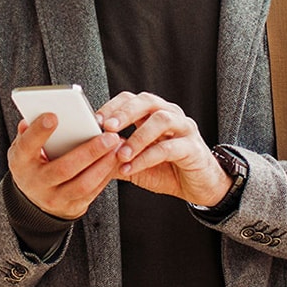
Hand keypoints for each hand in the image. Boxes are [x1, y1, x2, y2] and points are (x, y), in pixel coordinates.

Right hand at [7, 113, 121, 219]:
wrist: (35, 200)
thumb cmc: (34, 164)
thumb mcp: (25, 148)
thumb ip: (30, 132)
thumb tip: (31, 117)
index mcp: (21, 163)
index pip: (27, 146)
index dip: (39, 132)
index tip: (53, 116)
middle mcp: (36, 183)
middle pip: (64, 168)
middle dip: (90, 151)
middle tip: (109, 136)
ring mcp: (54, 198)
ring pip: (83, 184)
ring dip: (104, 165)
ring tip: (117, 147)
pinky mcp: (72, 207)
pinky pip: (93, 192)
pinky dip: (106, 175)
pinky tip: (116, 160)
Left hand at [96, 91, 231, 206]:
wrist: (199, 187)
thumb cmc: (167, 170)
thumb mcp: (134, 163)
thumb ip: (115, 156)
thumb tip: (87, 154)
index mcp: (154, 114)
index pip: (132, 99)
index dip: (113, 106)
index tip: (94, 121)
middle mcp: (171, 115)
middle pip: (148, 101)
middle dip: (125, 112)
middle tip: (107, 127)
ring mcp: (185, 129)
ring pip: (161, 120)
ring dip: (137, 136)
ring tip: (121, 154)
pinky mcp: (193, 148)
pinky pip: (169, 148)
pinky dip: (147, 157)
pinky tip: (132, 167)